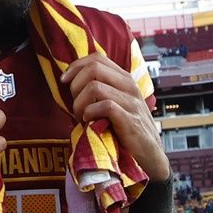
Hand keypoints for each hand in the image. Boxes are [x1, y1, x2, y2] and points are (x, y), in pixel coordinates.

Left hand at [60, 53, 168, 181]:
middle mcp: (129, 85)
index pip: (97, 58)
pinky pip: (104, 106)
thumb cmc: (125, 129)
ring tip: (81, 117)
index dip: (76, 66)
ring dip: (80, 103)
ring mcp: (131, 102)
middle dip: (76, 86)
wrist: (149, 154)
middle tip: (75, 105)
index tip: (64, 80)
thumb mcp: (114, 103)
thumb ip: (100, 89)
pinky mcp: (130, 119)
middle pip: (94, 68)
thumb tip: (70, 79)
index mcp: (124, 79)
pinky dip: (90, 113)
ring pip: (95, 87)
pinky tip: (89, 122)